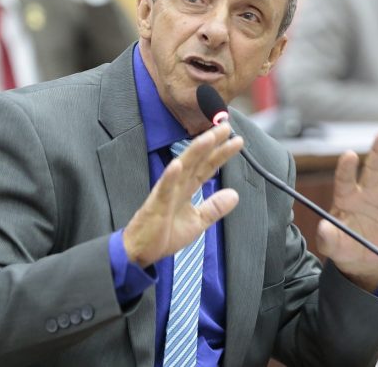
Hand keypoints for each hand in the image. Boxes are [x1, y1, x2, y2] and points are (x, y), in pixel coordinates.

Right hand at [123, 123, 243, 267]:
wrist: (141, 251)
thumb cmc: (165, 234)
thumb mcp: (198, 222)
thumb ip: (214, 207)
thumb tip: (235, 195)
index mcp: (187, 188)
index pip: (207, 166)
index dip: (221, 153)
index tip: (236, 141)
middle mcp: (177, 185)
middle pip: (197, 160)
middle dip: (211, 143)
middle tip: (225, 126)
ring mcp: (165, 193)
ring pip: (182, 168)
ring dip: (194, 152)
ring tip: (208, 138)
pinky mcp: (155, 205)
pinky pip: (163, 189)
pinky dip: (170, 176)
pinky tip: (177, 164)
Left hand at [316, 127, 377, 290]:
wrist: (362, 256)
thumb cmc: (343, 246)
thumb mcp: (332, 245)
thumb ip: (327, 237)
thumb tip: (323, 229)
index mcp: (345, 197)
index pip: (344, 178)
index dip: (346, 167)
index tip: (349, 155)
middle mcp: (365, 191)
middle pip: (372, 167)